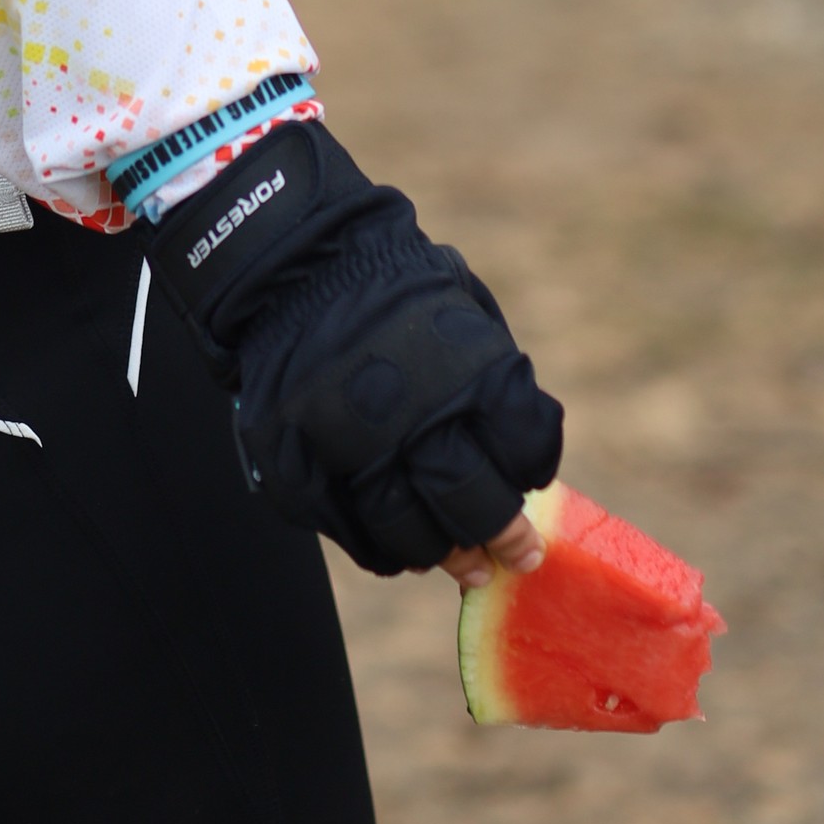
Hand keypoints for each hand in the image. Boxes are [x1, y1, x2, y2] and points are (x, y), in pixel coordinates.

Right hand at [143, 122, 563, 578]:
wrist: (294, 264)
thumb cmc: (393, 291)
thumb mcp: (462, 310)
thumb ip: (493, 385)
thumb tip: (521, 472)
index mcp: (463, 366)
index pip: (523, 448)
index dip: (529, 471)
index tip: (526, 480)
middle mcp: (409, 409)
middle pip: (470, 503)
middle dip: (502, 536)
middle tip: (516, 552)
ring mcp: (348, 441)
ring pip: (408, 533)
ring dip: (440, 553)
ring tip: (459, 559)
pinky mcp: (298, 463)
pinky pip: (352, 534)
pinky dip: (381, 549)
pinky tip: (400, 545)